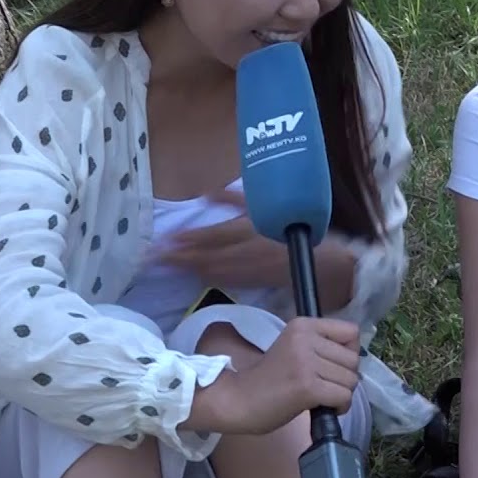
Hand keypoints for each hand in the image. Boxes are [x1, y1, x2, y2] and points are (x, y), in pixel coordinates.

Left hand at [164, 189, 286, 287]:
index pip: (214, 236)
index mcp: (252, 230)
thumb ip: (237, 201)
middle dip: (180, 257)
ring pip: (212, 270)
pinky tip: (192, 274)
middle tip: (153, 257)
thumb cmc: (297, 226)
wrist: (324, 262)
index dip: (190, 239)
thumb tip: (207, 194)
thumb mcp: (269, 206)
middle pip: (207, 256)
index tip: (167, 238)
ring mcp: (249, 270)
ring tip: (165, 266)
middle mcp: (248, 252)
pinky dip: (204, 277)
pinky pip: (222, 280)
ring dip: (187, 269)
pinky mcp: (253, 282)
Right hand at [200, 316, 361, 434]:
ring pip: (350, 379)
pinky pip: (343, 396)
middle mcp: (306, 338)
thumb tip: (356, 357)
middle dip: (345, 377)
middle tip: (325, 387)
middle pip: (353, 359)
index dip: (349, 352)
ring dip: (342, 394)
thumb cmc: (267, 380)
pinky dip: (340, 407)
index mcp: (303, 325)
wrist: (237, 400)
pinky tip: (325, 409)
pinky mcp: (307, 386)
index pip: (351, 331)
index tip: (333, 366)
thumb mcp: (295, 349)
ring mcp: (306, 362)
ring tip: (322, 398)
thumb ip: (321, 347)